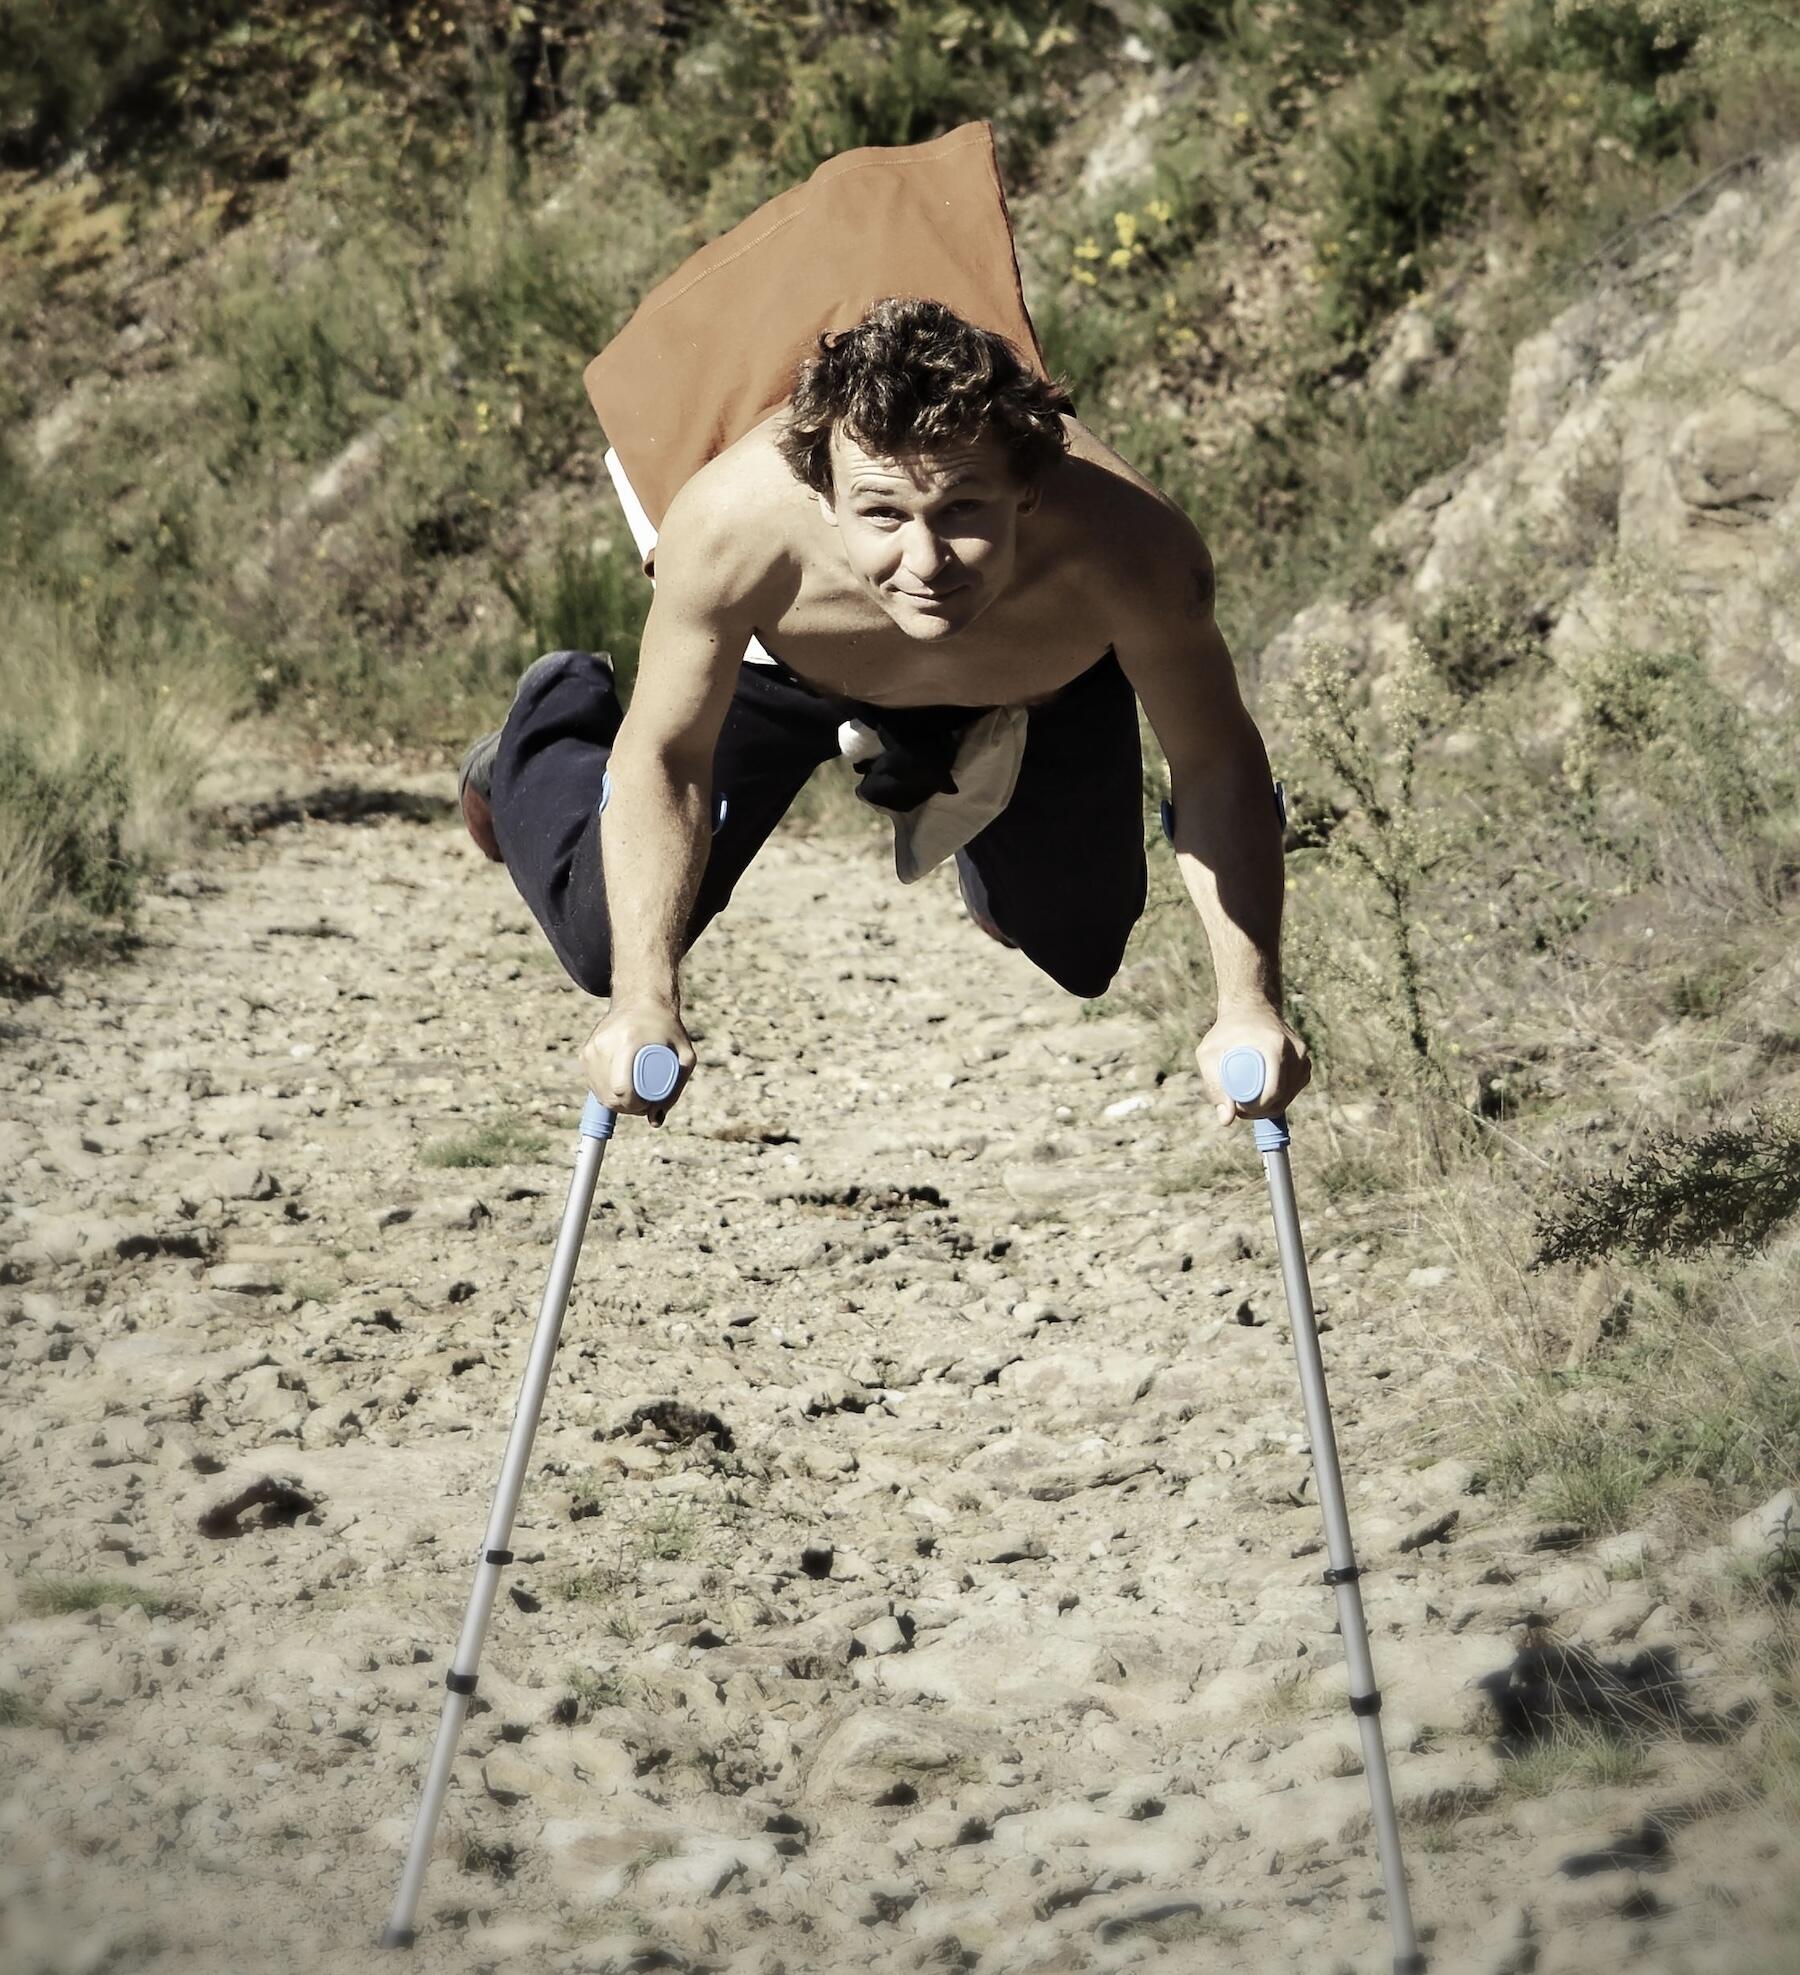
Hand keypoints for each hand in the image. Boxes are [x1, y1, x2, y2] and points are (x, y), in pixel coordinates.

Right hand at [579, 999, 694, 1125]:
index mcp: (629, 1041)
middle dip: (627, 1108)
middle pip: (609, 1095)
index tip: (648, 1104)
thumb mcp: (685, 1056)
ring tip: (635, 1096)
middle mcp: (606, 1043)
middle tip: (644, 1104)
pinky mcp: (586, 1051)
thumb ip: (675, 1090)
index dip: (635, 1106)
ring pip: (599, 1093)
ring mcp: (592, 1047)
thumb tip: (655, 1121)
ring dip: (616, 1103)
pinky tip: (621, 1086)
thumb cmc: (667, 1030)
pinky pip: (593, 1084)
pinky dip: (606, 1092)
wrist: (641, 1002)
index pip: (622, 1089)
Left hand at [1197, 1006, 1309, 1125]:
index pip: (1273, 1093)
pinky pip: (1295, 1087)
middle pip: (1283, 1098)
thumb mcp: (1209, 1053)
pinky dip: (1281, 1095)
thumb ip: (1214, 1085)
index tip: (1238, 1109)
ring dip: (1272, 1105)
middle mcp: (1295, 1051)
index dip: (1255, 1110)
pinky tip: (1263, 1092)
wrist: (1250, 1007)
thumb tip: (1226, 1120)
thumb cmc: (1226, 1031)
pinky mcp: (1305, 1060)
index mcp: (1276, 1047)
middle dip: (1262, 1111)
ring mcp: (1303, 1055)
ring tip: (1249, 1100)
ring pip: (1290, 1095)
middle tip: (1240, 1109)